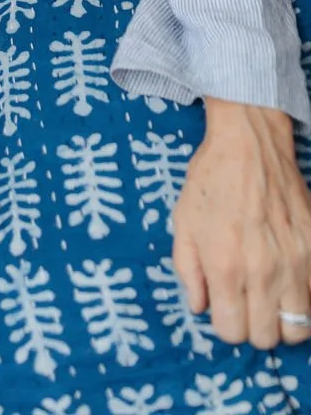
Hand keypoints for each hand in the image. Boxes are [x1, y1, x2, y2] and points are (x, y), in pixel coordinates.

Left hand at [173, 98, 310, 347]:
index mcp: (225, 267)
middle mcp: (263, 272)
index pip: (231, 332)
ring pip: (299, 328)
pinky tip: (289, 282)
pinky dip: (305, 300)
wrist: (249, 143)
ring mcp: (295, 263)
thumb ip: (187, 271)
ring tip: (270, 298)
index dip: (224, 323)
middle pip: (266, 337)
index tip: (223, 305)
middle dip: (252, 325)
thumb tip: (198, 306)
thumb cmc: (210, 180)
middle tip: (246, 301)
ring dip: (282, 319)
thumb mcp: (183, 223)